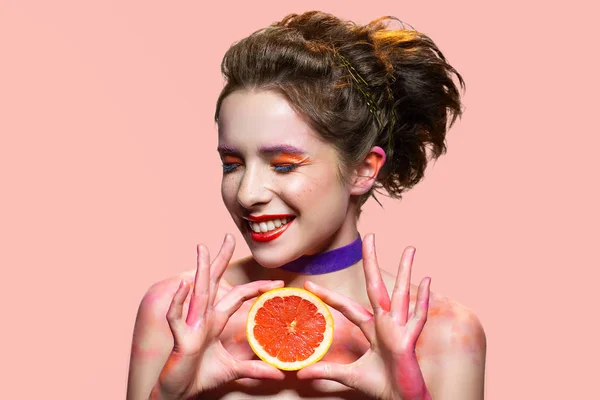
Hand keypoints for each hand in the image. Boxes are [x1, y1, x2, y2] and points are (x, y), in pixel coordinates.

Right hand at [150, 234, 285, 399]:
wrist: (178, 392)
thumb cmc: (199, 376)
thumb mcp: (233, 371)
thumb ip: (255, 369)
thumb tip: (280, 374)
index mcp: (215, 321)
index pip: (238, 296)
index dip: (257, 287)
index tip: (279, 284)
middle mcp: (204, 318)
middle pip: (214, 282)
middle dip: (221, 259)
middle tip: (229, 236)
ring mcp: (191, 325)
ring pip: (196, 292)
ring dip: (200, 270)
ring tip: (202, 248)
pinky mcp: (180, 338)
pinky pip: (177, 317)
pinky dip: (180, 302)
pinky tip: (185, 285)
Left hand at [298, 233, 430, 399]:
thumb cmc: (382, 386)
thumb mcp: (349, 376)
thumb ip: (326, 371)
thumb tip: (300, 373)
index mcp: (372, 329)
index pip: (347, 306)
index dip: (328, 296)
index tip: (309, 285)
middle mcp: (385, 323)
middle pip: (377, 287)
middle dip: (372, 261)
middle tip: (369, 236)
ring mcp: (399, 329)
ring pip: (402, 294)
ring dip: (406, 271)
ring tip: (410, 248)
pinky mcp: (409, 341)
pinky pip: (417, 317)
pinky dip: (423, 300)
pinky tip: (428, 280)